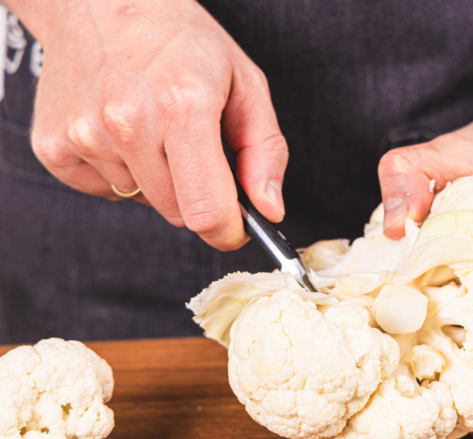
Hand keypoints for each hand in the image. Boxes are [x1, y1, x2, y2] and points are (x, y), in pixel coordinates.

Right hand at [27, 0, 286, 249]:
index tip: (236, 227)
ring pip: (143, 201)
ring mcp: (85, 135)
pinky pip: (104, 191)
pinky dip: (122, 172)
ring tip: (155, 127)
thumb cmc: (181, 40)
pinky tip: (123, 131)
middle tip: (194, 147)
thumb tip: (269, 211)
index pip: (207, 212)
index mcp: (183, 108)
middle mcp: (128, 123)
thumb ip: (265, 153)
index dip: (229, 232)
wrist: (102, 2)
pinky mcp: (54, 146)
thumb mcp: (245, 84)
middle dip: (197, 194)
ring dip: (158, 178)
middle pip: (178, 213)